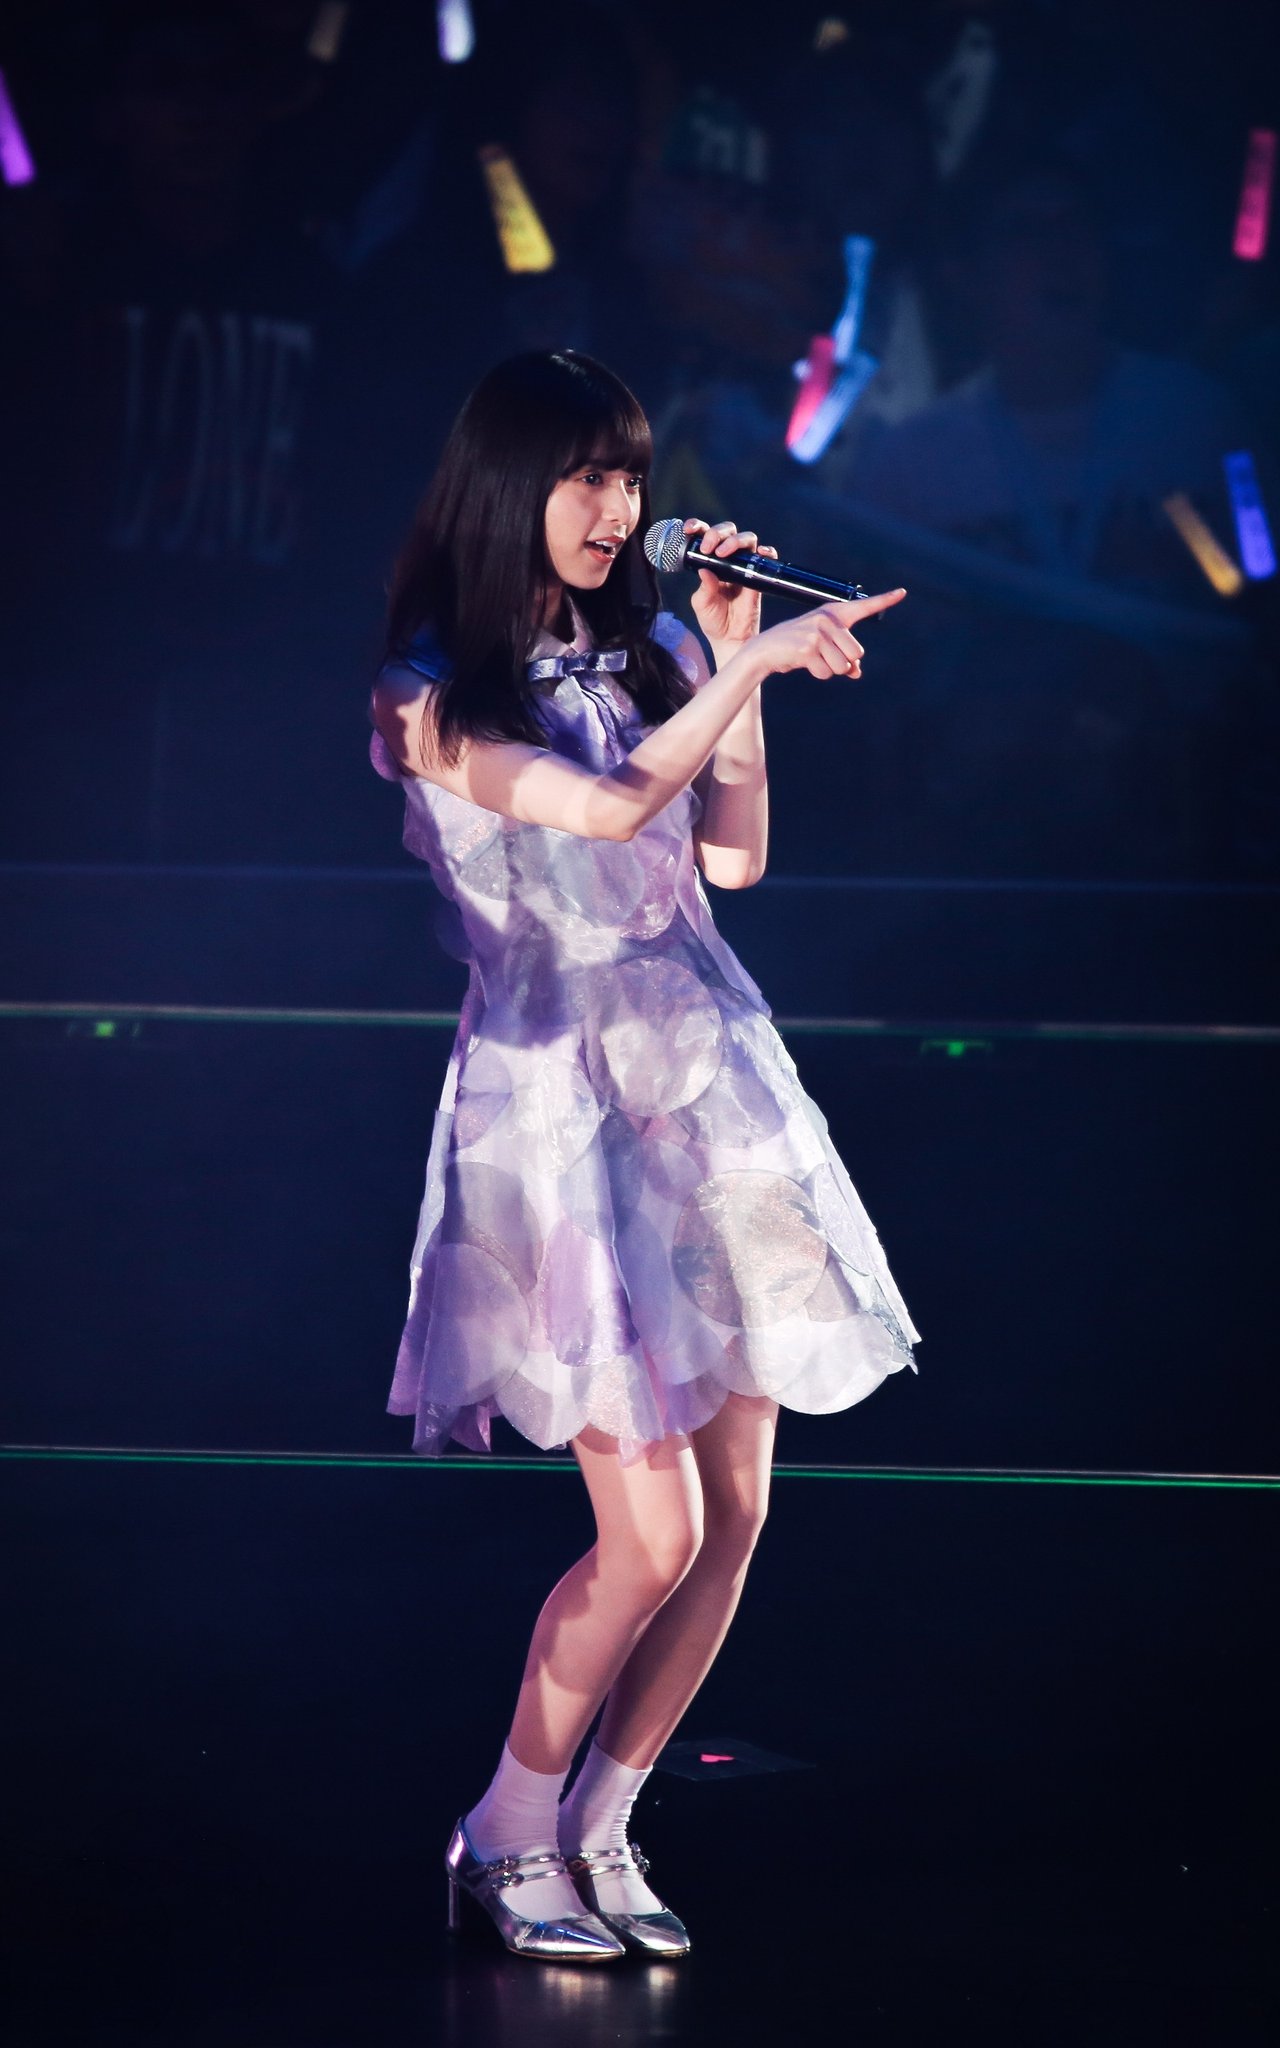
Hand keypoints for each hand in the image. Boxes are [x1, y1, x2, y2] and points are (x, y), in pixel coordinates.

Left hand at [686, 519, 778, 646]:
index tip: (689, 529)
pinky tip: (761, 553)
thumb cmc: (713, 620)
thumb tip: (705, 570)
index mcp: (710, 562)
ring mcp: (744, 566)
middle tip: (708, 548)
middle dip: (717, 533)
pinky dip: (766, 552)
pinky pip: (766, 557)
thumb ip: (704, 587)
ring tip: (723, 553)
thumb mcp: (702, 603)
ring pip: (746, 539)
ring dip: (735, 541)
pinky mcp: (758, 576)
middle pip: (728, 531)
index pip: (705, 536)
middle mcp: (727, 560)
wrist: (730, 639)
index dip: (698, 527)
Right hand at [750, 590, 907, 680]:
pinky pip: (827, 673)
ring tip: (812, 659)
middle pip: (856, 653)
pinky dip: (817, 673)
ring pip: (843, 666)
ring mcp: (817, 632)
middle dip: (842, 663)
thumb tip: (856, 673)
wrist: (765, 650)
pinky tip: (803, 663)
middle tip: (821, 656)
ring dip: (829, 670)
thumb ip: (844, 658)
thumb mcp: (824, 649)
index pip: (863, 607)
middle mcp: (827, 619)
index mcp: (834, 614)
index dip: (885, 599)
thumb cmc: (798, 648)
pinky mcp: (808, 648)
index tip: (902, 592)